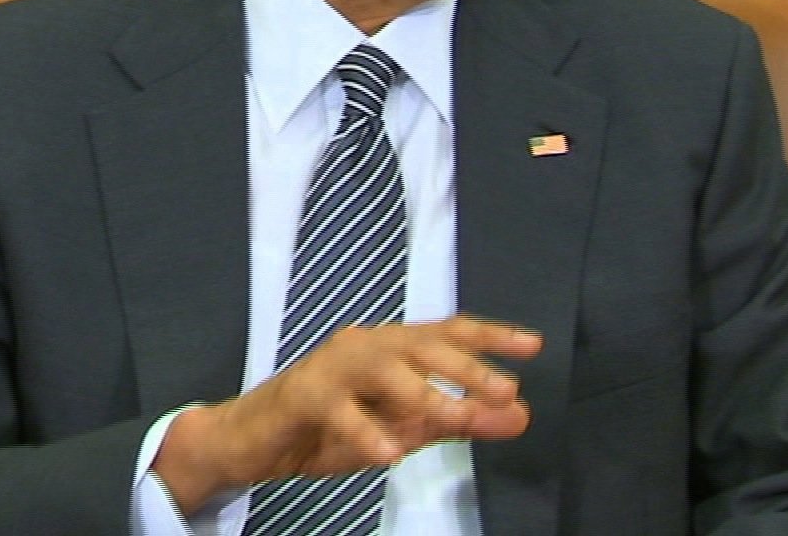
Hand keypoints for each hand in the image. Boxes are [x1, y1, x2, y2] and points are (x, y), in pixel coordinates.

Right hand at [153, 315, 541, 513]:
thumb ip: (459, 419)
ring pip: (384, 370)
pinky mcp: (304, 395)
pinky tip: (389, 454)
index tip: (532, 347)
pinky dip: (366, 432)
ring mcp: (332, 367)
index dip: (490, 337)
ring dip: (423, 392)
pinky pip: (339, 411)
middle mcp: (366, 345)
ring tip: (456, 415)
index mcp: (392, 347)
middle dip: (466, 366)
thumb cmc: (330, 427)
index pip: (448, 333)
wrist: (255, 440)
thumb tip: (519, 414)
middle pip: (421, 345)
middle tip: (503, 388)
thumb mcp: (404, 428)